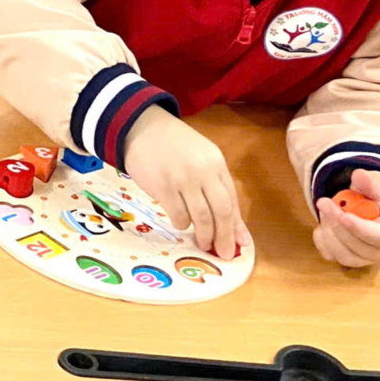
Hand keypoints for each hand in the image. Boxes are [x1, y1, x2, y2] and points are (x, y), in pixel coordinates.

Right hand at [122, 106, 247, 258]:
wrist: (140, 127)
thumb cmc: (173, 145)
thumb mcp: (201, 159)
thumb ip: (217, 188)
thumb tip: (231, 223)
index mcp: (216, 162)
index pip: (232, 200)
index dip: (236, 225)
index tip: (240, 243)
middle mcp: (202, 171)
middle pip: (221, 212)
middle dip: (224, 237)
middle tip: (225, 253)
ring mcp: (182, 179)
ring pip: (201, 217)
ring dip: (204, 235)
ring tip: (203, 243)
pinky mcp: (163, 186)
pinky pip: (179, 215)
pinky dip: (182, 224)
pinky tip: (181, 222)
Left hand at [313, 168, 379, 267]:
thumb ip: (373, 182)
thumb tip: (359, 176)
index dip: (359, 228)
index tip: (342, 215)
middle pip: (360, 248)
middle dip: (338, 225)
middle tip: (323, 202)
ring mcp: (372, 260)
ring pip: (345, 256)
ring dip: (329, 233)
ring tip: (326, 210)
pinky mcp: (354, 261)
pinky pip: (334, 257)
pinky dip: (322, 241)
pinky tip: (323, 224)